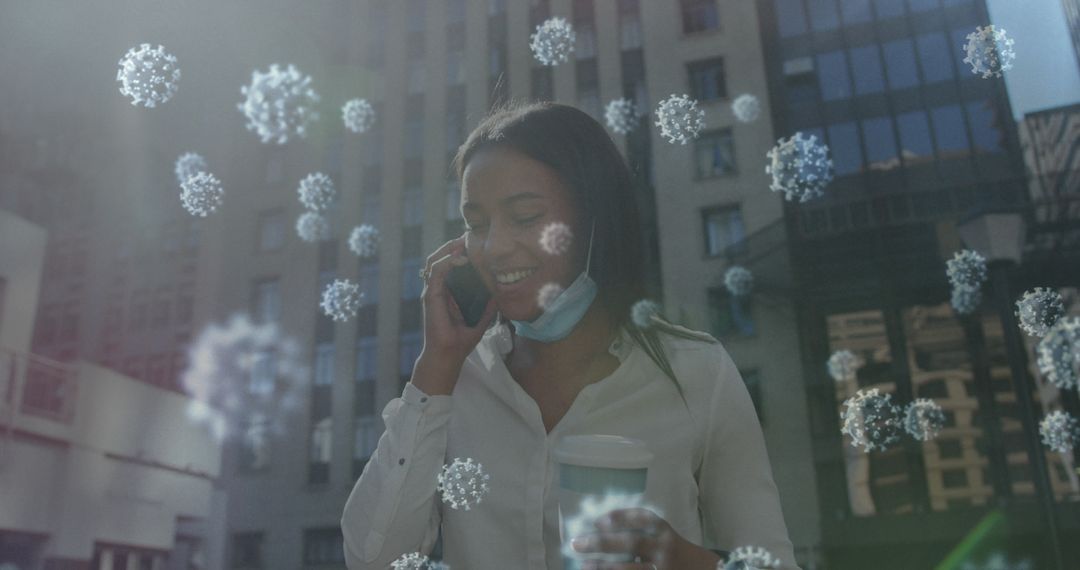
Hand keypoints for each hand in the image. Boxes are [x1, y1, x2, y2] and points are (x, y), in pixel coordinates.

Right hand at [419, 236, 497, 363]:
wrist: (448, 357)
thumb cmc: (461, 341)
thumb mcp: (481, 320)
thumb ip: (488, 306)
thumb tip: (500, 293)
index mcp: (447, 293)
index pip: (449, 265)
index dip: (458, 252)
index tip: (473, 243)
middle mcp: (438, 290)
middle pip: (440, 259)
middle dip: (452, 246)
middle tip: (467, 236)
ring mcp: (432, 292)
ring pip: (434, 261)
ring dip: (448, 249)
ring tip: (463, 242)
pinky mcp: (430, 297)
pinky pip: (436, 272)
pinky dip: (447, 262)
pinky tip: (460, 258)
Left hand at [570, 508, 721, 569]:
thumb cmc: (676, 552)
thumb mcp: (663, 537)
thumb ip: (641, 532)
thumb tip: (600, 529)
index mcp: (664, 532)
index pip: (642, 519)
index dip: (619, 518)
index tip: (597, 521)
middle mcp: (664, 549)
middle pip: (632, 543)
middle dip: (603, 543)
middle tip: (577, 543)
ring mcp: (662, 568)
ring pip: (631, 568)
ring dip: (605, 567)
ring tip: (583, 565)